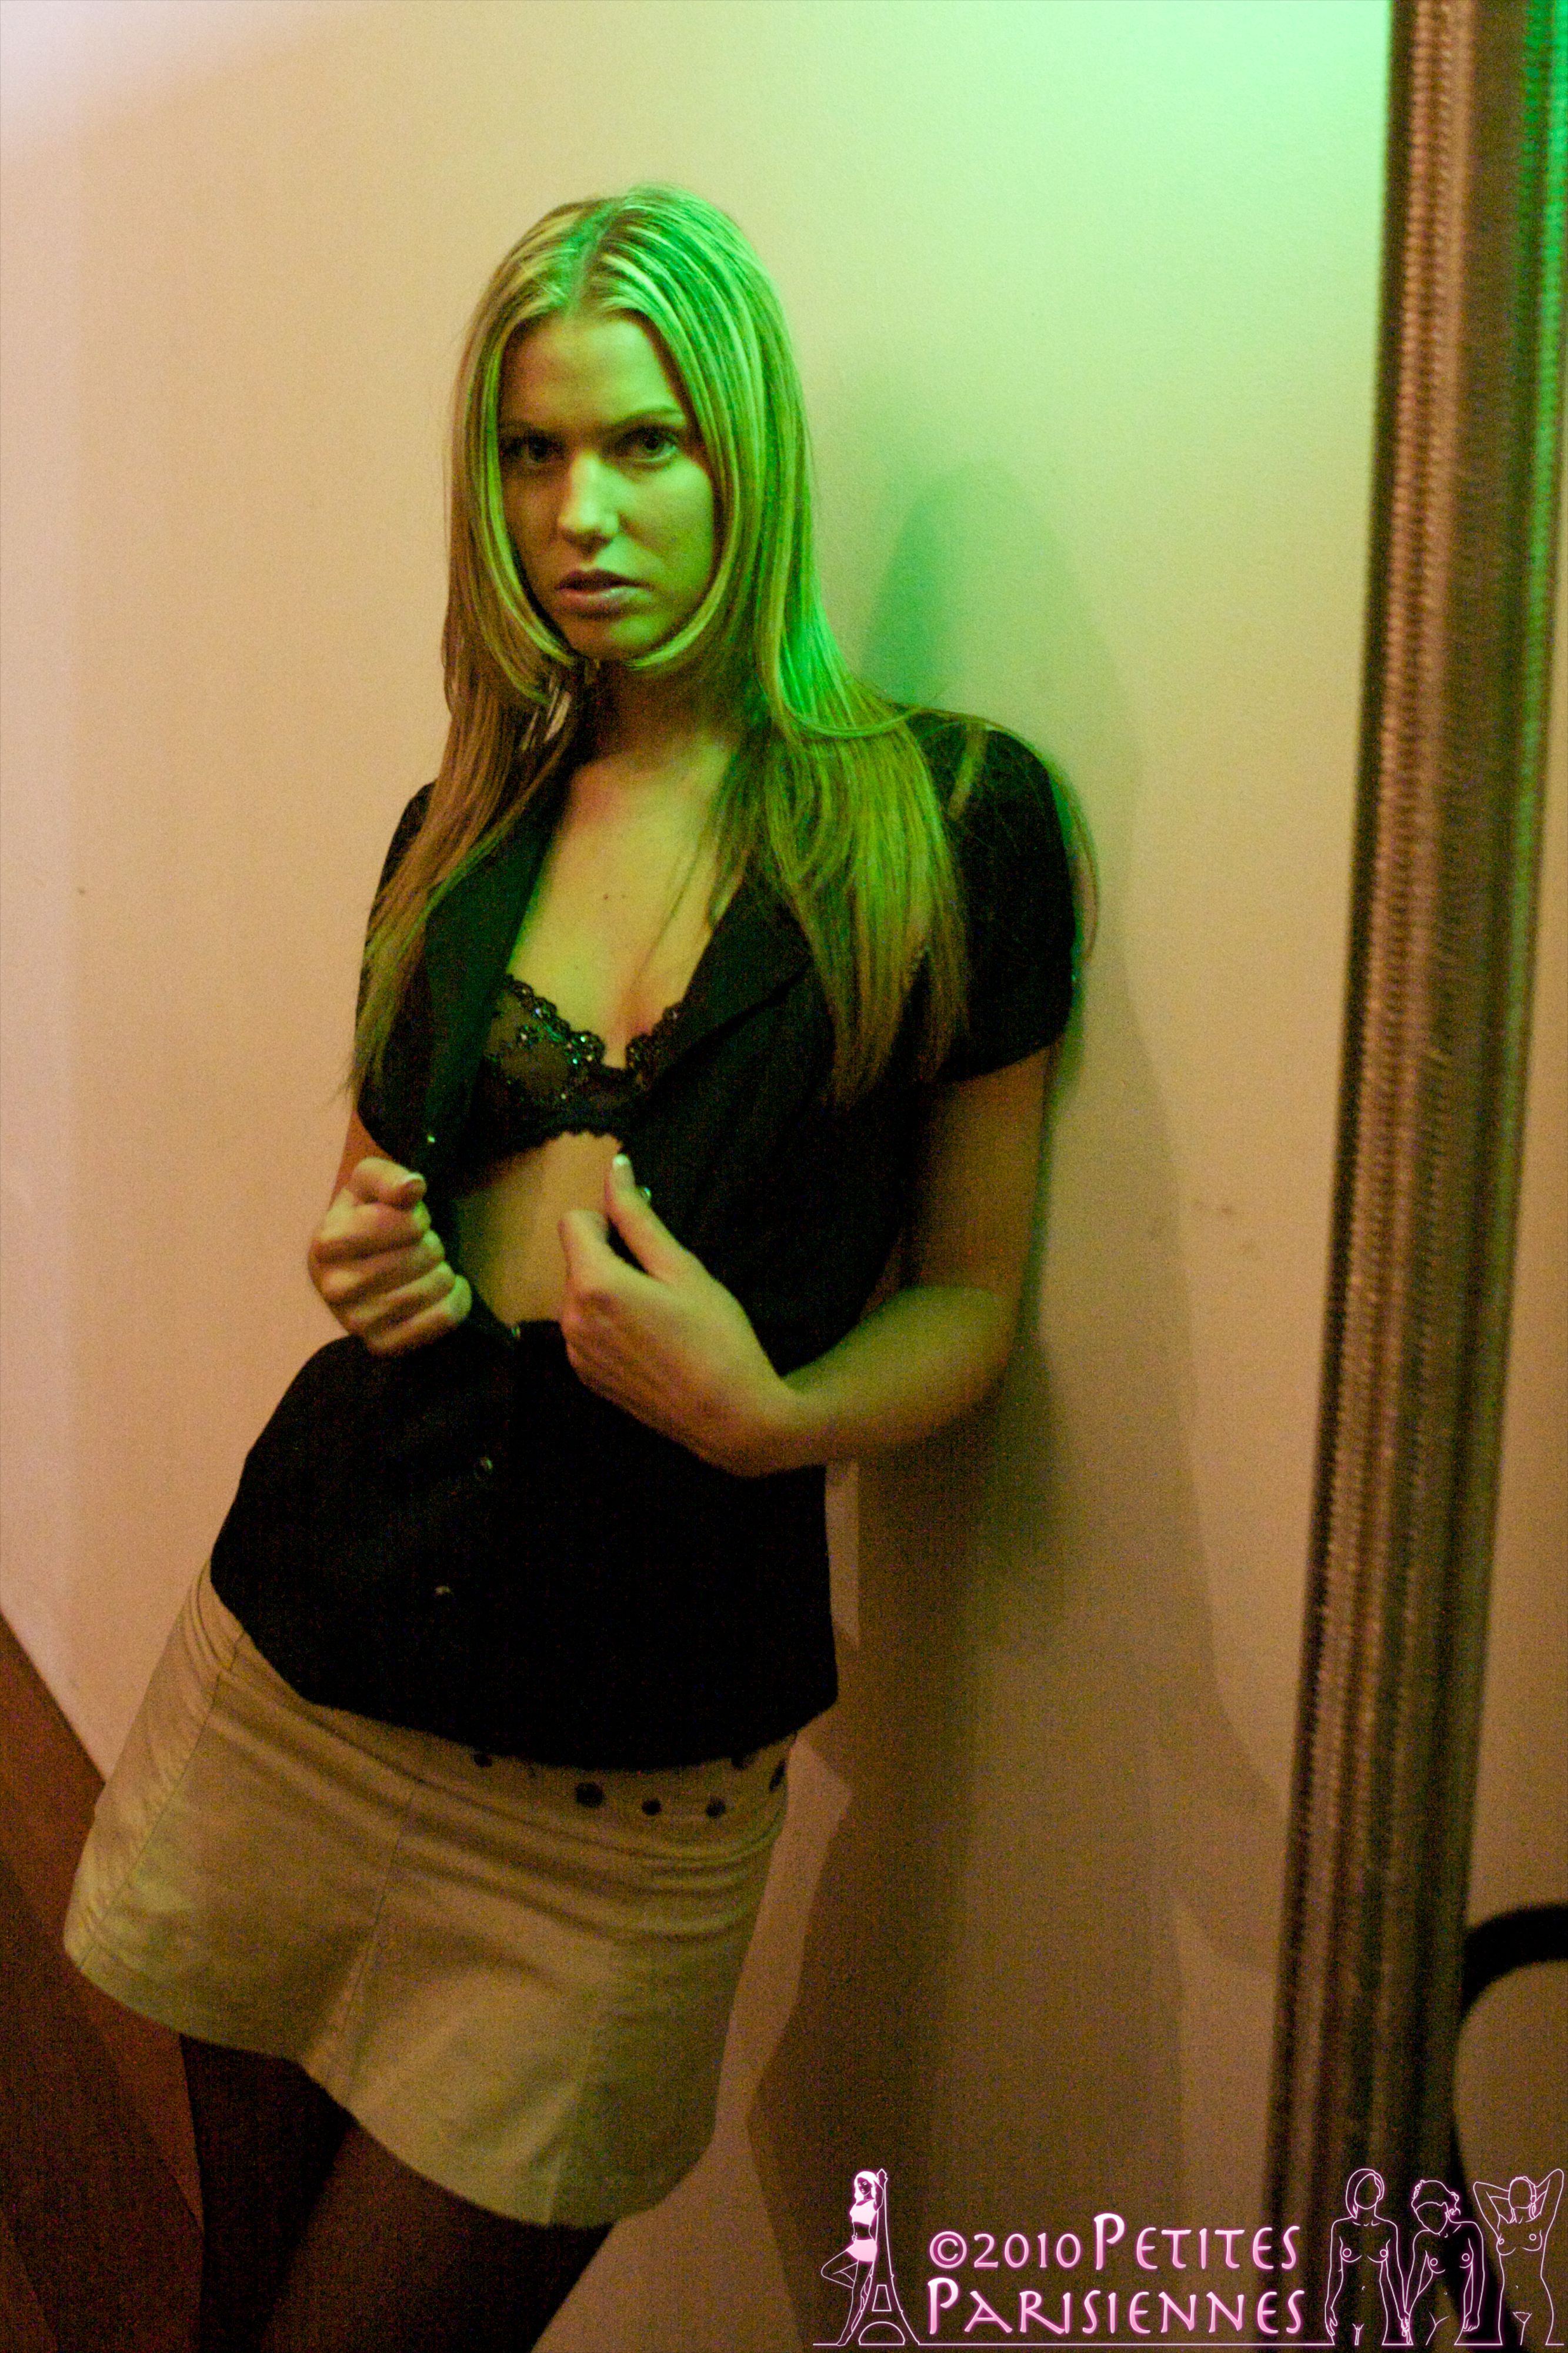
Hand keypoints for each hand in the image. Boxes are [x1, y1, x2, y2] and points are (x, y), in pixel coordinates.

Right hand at [307, 1156, 471, 1355]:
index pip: (404, 1224)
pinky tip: (447, 1289)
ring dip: (444, 1271)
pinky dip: (456, 1301)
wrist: (361, 1264)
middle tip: (420, 1246)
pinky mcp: (381, 1345)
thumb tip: (412, 1188)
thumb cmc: (368, 1217)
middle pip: (422, 1256)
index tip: (408, 1220)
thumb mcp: (371, 1182)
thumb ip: (389, 1177)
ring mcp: (355, 1322)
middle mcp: (333, 1287)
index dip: (418, 1218)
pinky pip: (440, 1321)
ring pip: (432, 1288)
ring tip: (428, 1267)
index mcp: (326, 1243)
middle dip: (433, 1244)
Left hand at [557, 1154, 794, 1474]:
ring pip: (580, 1295)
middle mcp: (571, 1319)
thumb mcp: (683, 1269)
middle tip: (661, 1283)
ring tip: (658, 1316)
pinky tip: (649, 1343)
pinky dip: (608, 1325)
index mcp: (594, 1284)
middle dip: (610, 1258)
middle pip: (576, 1260)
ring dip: (608, 1292)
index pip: (573, 1221)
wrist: (729, 1419)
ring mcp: (575, 1353)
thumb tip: (616, 1169)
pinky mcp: (585, 1377)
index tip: (643, 1241)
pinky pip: (585, 1330)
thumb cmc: (716, 1337)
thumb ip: (639, 1219)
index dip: (607, 1219)